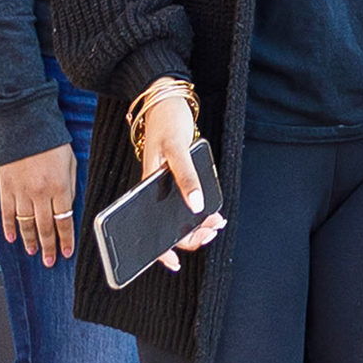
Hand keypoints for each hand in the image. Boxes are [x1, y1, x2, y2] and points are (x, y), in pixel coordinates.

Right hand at [0, 142, 77, 267]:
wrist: (24, 124)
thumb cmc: (50, 140)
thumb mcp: (71, 163)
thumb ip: (71, 187)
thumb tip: (69, 207)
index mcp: (60, 186)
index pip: (65, 221)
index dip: (66, 239)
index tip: (66, 252)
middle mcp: (40, 192)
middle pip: (45, 227)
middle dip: (49, 247)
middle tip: (49, 260)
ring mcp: (21, 191)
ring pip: (26, 224)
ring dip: (30, 241)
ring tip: (33, 252)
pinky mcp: (5, 187)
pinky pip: (6, 212)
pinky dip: (8, 227)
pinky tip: (11, 237)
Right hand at [132, 81, 228, 269]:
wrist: (166, 99)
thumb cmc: (166, 122)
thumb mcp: (177, 149)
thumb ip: (186, 177)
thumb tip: (197, 207)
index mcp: (147, 188)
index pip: (150, 229)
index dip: (160, 250)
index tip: (174, 263)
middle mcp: (155, 192)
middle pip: (169, 227)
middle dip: (191, 237)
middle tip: (212, 231)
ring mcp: (166, 187)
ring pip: (180, 218)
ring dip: (198, 226)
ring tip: (216, 224)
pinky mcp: (176, 180)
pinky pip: (186, 204)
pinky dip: (200, 211)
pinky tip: (213, 213)